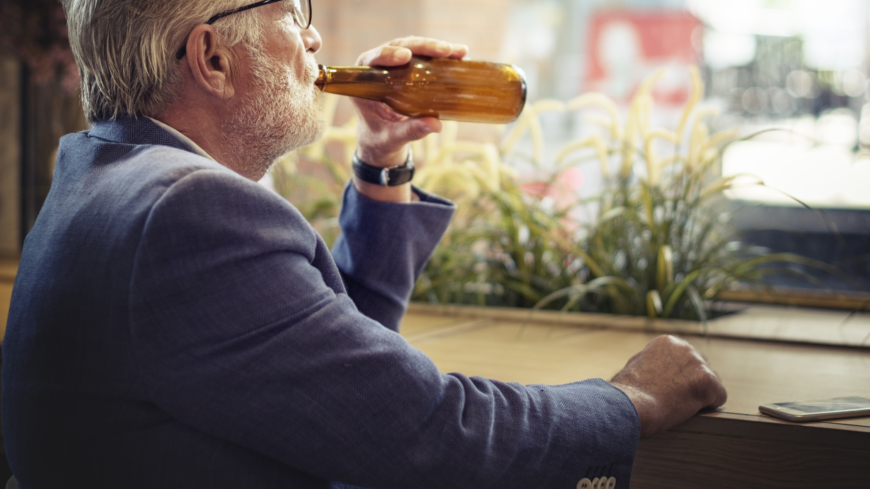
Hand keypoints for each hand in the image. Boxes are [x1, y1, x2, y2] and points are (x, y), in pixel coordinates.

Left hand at [351, 37, 467, 202]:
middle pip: (397, 47)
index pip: (371, 60)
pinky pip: (423, 56)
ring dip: (435, 47)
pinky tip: (460, 54)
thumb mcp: (393, 137)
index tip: (406, 56)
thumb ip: (410, 131)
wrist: (382, 140)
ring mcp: (393, 66)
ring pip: (412, 47)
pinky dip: (441, 55)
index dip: (388, 54)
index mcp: (363, 83)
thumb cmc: (380, 138)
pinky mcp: (408, 68)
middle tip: (445, 50)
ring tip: (458, 51)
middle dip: (422, 47)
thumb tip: (436, 125)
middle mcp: (376, 68)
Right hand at [610, 335, 726, 437]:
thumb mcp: (634, 366)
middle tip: (676, 398)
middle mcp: (685, 347)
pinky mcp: (709, 382)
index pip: (684, 358)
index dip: (677, 377)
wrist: (633, 404)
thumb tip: (650, 364)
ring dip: (700, 394)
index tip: (667, 387)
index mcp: (667, 342)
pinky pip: (718, 397)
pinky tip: (691, 410)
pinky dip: (708, 406)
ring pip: (711, 382)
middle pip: (700, 368)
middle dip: (692, 382)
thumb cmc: (628, 391)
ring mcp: (698, 363)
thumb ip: (649, 361)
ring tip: (681, 405)